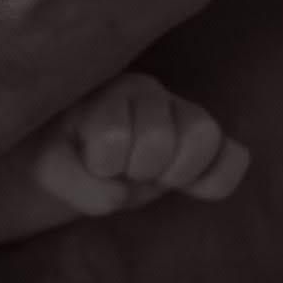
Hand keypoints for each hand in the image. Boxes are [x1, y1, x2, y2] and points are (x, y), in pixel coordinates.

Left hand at [32, 71, 247, 219]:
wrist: (79, 162)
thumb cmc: (62, 157)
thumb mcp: (48, 167)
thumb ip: (71, 178)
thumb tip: (120, 192)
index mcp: (105, 89)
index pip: (114, 134)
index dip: (103, 161)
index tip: (91, 160)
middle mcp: (147, 92)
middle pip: (160, 138)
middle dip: (137, 167)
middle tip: (123, 169)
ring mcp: (180, 112)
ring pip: (204, 136)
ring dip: (174, 171)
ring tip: (151, 175)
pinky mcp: (205, 142)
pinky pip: (233, 156)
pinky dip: (216, 178)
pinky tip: (190, 188)